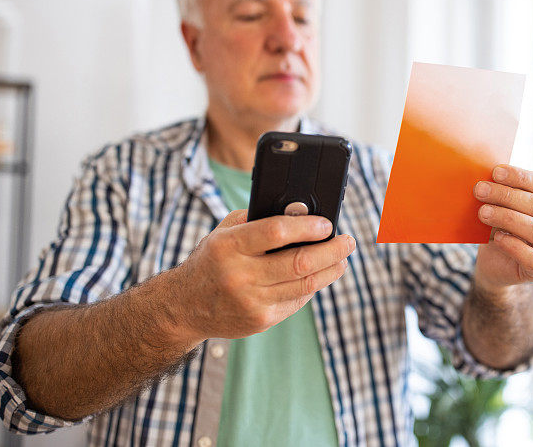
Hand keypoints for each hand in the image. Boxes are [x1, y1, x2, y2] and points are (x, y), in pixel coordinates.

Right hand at [174, 210, 354, 341]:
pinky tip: (320, 275)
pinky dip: (313, 287)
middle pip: (300, 263)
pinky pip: (297, 301)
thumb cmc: (212, 259)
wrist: (184, 306)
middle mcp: (240, 275)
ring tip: (342, 258)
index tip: (328, 224)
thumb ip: (258, 219)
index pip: (276, 232)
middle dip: (332, 250)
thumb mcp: (224, 232)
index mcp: (229, 246)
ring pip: (305, 285)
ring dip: (331, 270)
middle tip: (348, 241)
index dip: (307, 227)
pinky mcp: (261, 321)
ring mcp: (251, 302)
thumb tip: (301, 212)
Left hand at [473, 164, 532, 289]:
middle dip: (507, 196)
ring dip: (507, 218)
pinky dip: (513, 245)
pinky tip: (497, 237)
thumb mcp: (507, 207)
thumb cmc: (504, 228)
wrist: (496, 263)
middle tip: (480, 190)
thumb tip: (491, 176)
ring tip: (483, 212)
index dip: (521, 178)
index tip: (495, 172)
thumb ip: (507, 192)